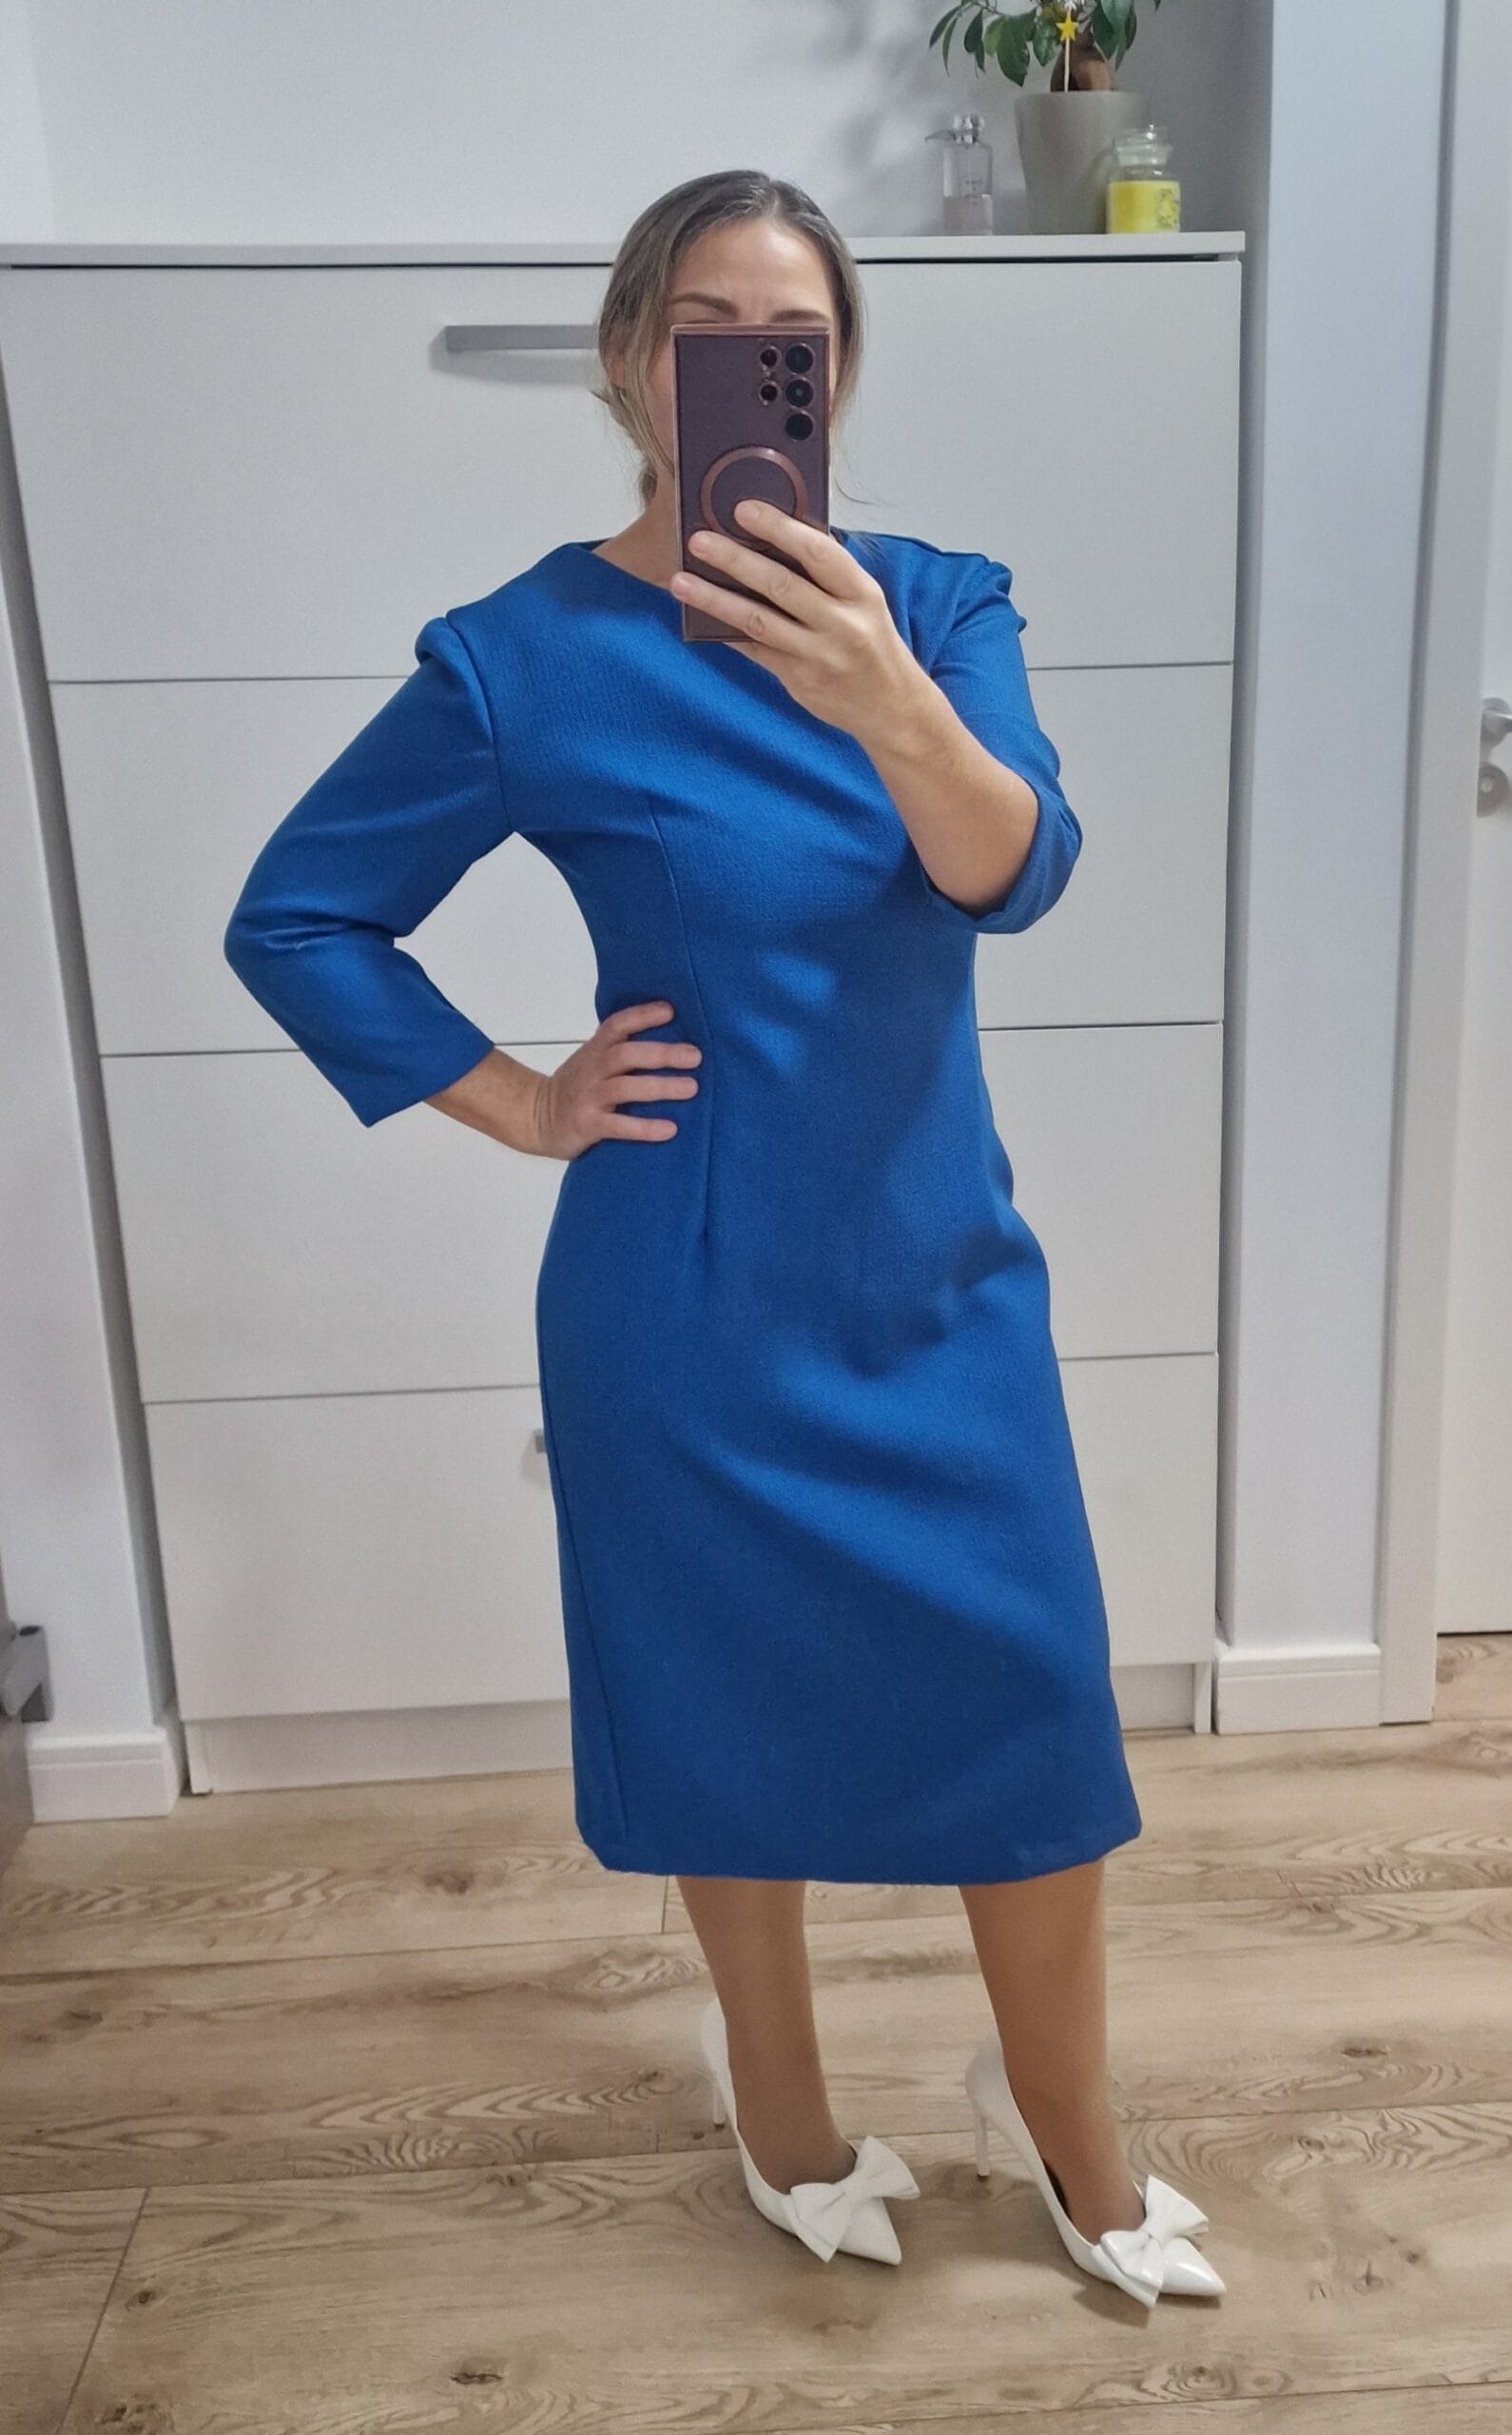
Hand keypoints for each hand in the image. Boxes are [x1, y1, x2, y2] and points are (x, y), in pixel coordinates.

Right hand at [528, 999, 700, 1156]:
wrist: (535, 1115)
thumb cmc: (576, 1086)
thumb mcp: (593, 1059)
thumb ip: (621, 1048)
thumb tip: (673, 1041)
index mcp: (596, 1050)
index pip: (618, 1025)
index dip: (643, 1015)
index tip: (671, 1011)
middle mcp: (593, 1069)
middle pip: (627, 1055)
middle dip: (662, 1053)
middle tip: (695, 1056)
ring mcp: (589, 1097)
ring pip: (625, 1088)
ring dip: (660, 1087)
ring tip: (691, 1088)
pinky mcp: (587, 1125)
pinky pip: (618, 1126)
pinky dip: (644, 1127)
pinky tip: (669, 1129)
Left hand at [670, 498, 931, 743]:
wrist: (891, 707)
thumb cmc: (871, 643)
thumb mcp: (863, 601)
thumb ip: (826, 575)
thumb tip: (773, 537)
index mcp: (861, 592)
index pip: (818, 552)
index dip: (779, 528)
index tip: (743, 510)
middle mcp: (842, 624)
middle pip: (781, 585)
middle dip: (735, 559)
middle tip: (698, 540)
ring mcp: (818, 656)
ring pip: (759, 621)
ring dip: (715, 599)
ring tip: (680, 581)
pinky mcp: (798, 682)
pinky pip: (755, 651)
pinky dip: (727, 632)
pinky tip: (699, 617)